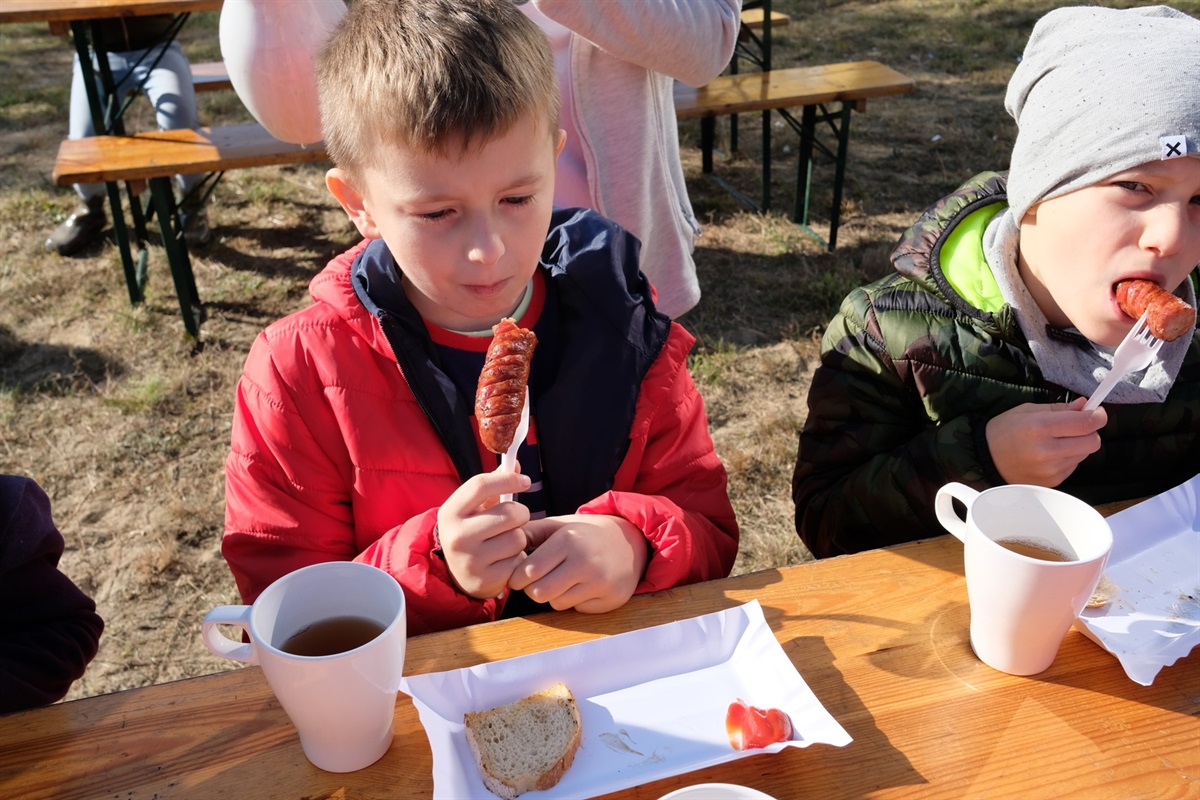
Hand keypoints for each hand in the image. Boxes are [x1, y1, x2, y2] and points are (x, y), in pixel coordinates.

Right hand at [437, 469, 531, 598]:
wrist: (456, 574)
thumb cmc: (471, 531)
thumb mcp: (473, 507)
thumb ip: (493, 484)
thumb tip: (514, 463)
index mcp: (450, 512)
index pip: (481, 485)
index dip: (508, 479)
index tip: (525, 480)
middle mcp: (457, 536)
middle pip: (509, 513)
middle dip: (520, 514)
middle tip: (515, 519)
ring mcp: (470, 560)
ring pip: (518, 538)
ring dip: (519, 538)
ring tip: (506, 542)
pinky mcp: (486, 580)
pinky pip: (519, 561)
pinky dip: (518, 558)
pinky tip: (504, 560)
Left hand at [508, 514, 648, 613]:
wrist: (631, 541)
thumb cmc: (586, 534)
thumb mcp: (559, 526)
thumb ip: (530, 533)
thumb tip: (502, 543)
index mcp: (568, 539)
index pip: (528, 571)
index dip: (518, 577)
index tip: (520, 575)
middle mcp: (585, 561)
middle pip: (539, 593)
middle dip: (533, 589)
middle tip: (537, 581)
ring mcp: (600, 582)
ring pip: (557, 604)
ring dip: (554, 596)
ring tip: (562, 581)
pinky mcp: (611, 598)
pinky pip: (577, 609)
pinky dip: (574, 601)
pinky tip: (582, 586)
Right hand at [985, 398, 1106, 485]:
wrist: (985, 459)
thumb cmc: (1004, 431)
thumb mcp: (1027, 410)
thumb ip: (1059, 408)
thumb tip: (1085, 405)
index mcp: (1039, 427)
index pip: (1086, 423)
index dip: (1098, 416)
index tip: (1097, 412)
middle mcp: (1047, 451)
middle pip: (1093, 442)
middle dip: (1090, 431)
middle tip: (1077, 426)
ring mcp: (1050, 470)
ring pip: (1085, 454)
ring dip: (1078, 445)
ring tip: (1057, 441)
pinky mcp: (1052, 482)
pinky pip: (1073, 466)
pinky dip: (1068, 457)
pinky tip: (1050, 454)